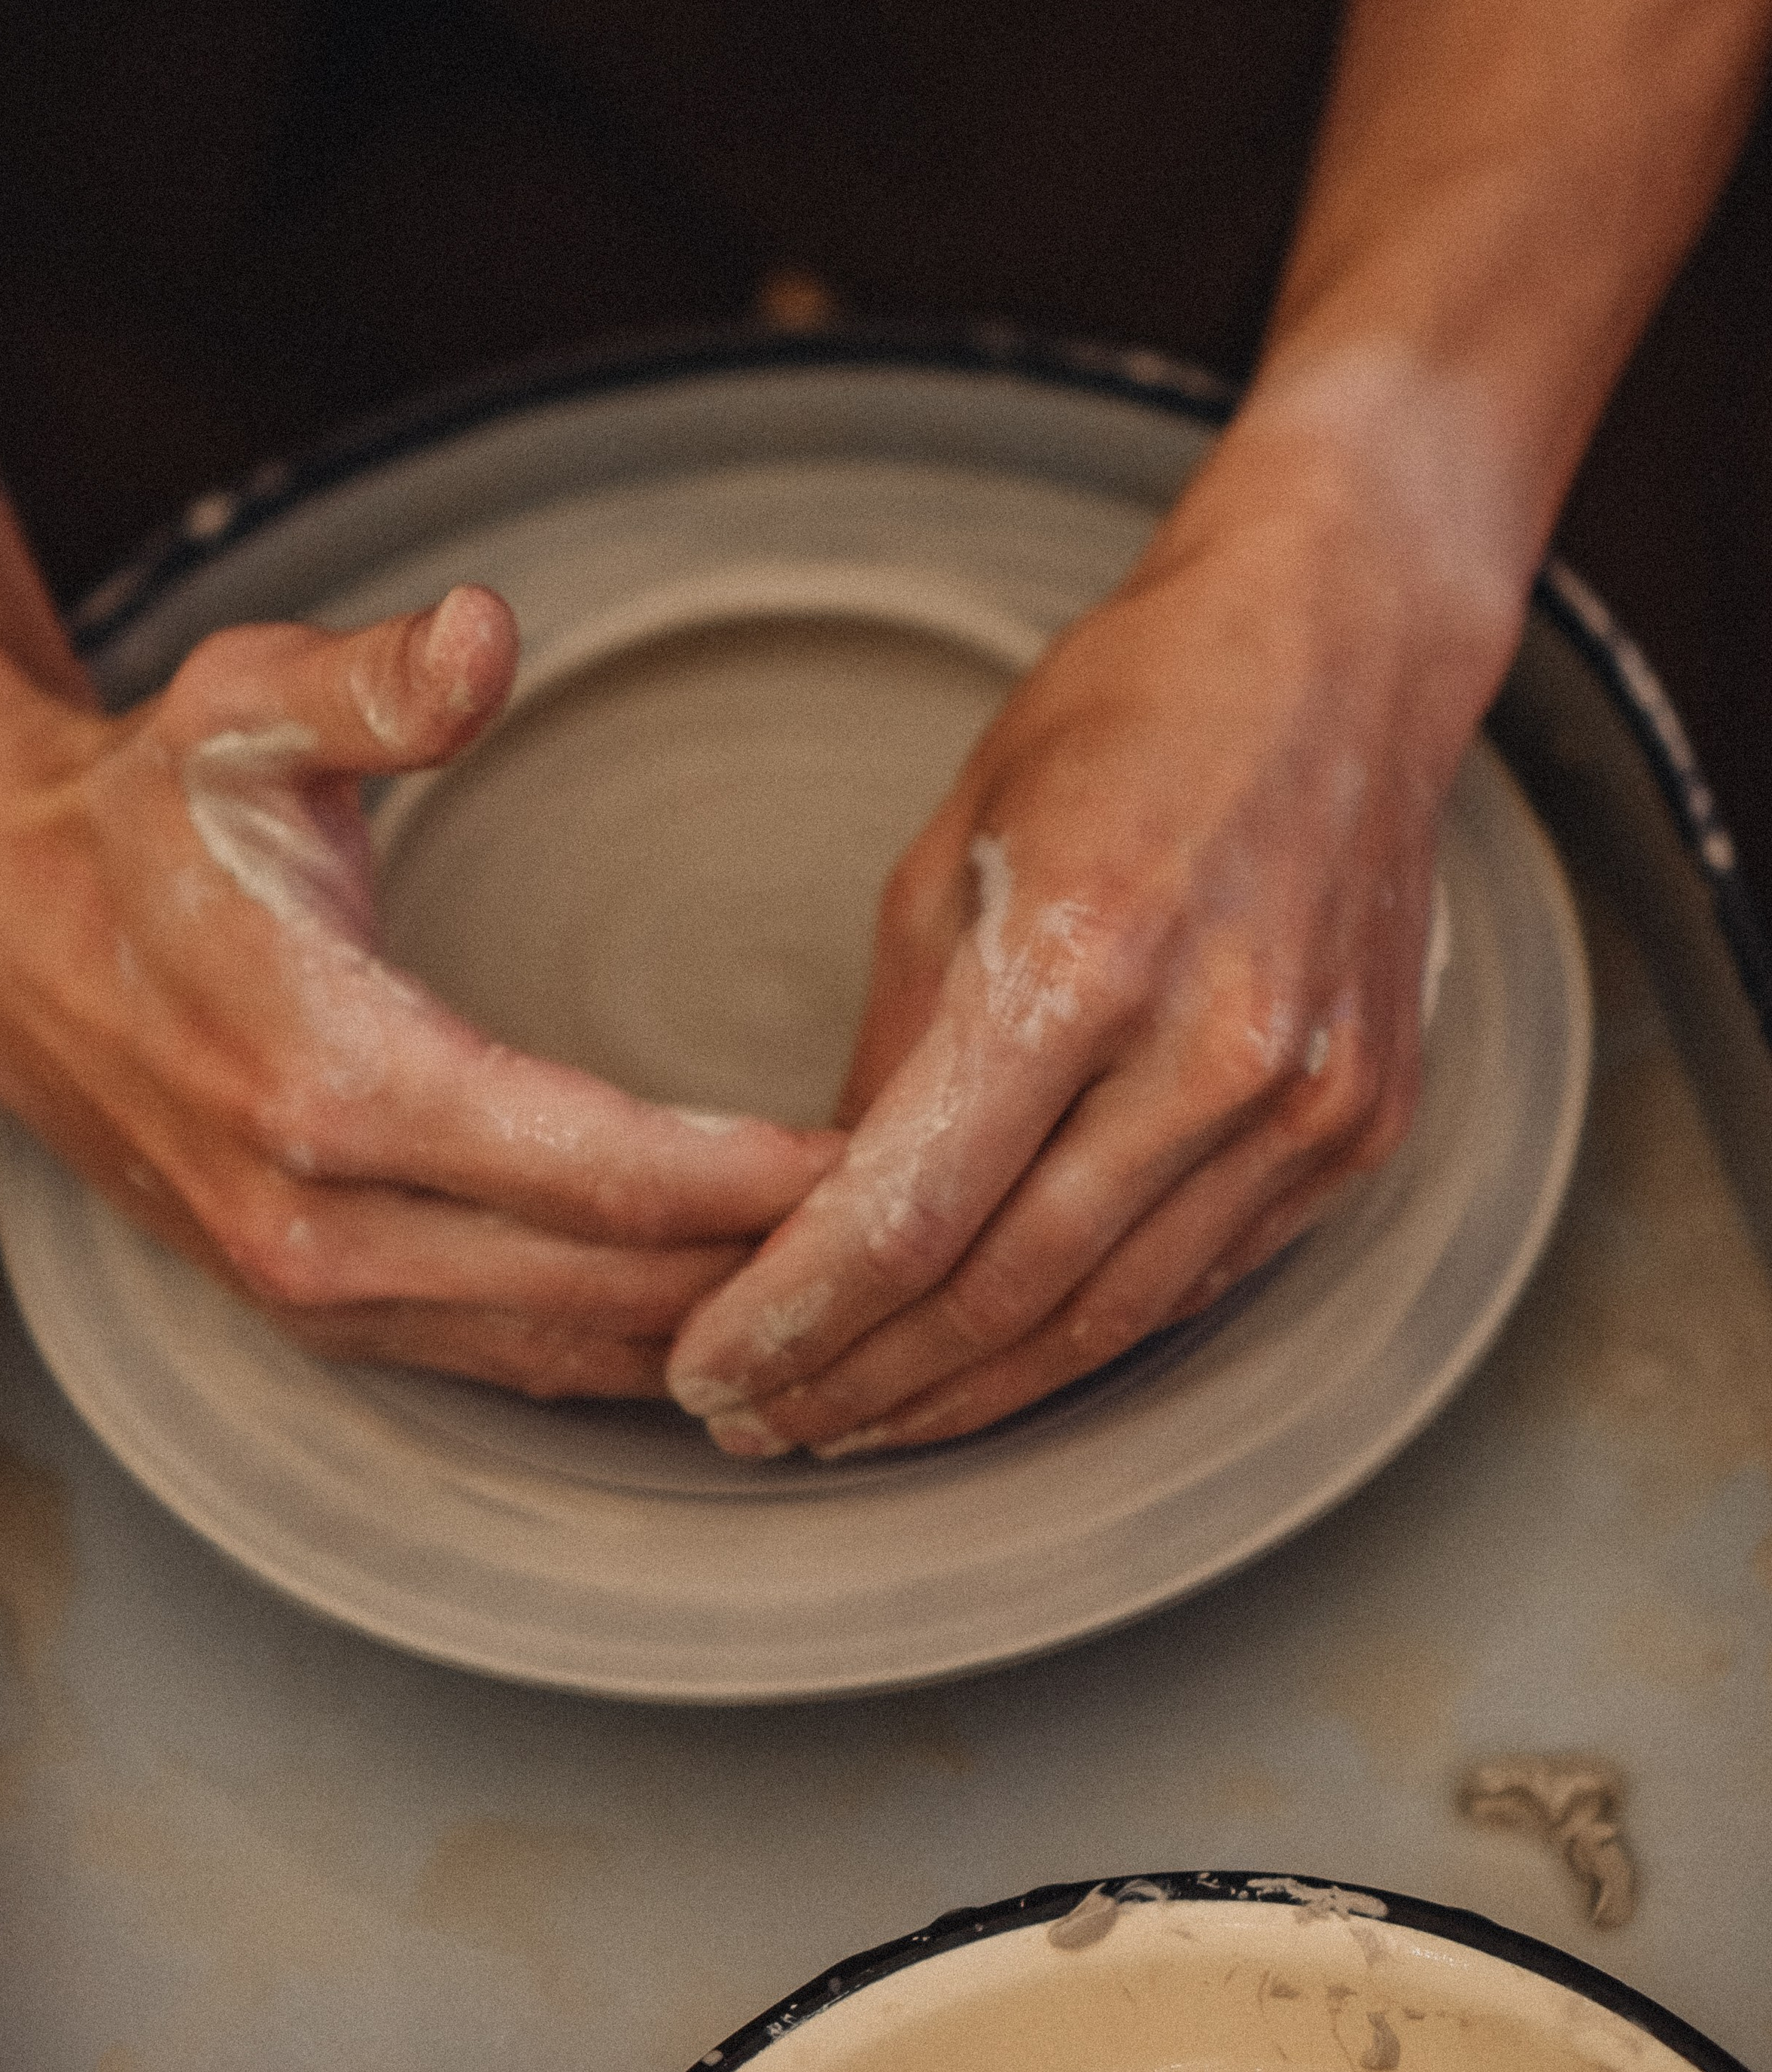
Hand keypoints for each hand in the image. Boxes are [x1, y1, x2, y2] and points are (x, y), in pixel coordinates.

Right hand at [0, 577, 836, 1394]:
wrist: (2, 925)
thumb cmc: (144, 811)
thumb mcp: (246, 706)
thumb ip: (381, 681)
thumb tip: (486, 632)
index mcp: (331, 1079)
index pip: (603, 1175)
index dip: (763, 1182)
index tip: (895, 1158)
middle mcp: (322, 1222)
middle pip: (610, 1290)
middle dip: (775, 1269)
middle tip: (928, 1224)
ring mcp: (313, 1290)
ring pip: (569, 1351)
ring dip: (716, 1325)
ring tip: (862, 1280)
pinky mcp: (316, 1311)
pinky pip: (509, 1363)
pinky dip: (629, 1347)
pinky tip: (726, 1311)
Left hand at [666, 423, 1513, 1454]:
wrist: (1344, 646)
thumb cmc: (1127, 714)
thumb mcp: (951, 848)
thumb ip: (893, 1049)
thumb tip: (831, 1213)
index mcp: (1080, 955)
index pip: (907, 1210)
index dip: (793, 1317)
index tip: (708, 1368)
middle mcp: (1211, 1048)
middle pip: (1003, 1294)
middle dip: (859, 1383)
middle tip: (759, 1424)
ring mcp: (1305, 1101)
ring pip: (1108, 1320)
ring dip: (967, 1395)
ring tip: (856, 1421)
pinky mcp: (1363, 1126)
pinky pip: (1204, 1277)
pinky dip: (1088, 1335)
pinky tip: (999, 1363)